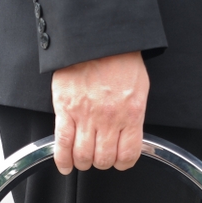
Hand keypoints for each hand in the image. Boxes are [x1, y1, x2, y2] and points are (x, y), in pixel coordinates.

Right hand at [51, 51, 148, 174]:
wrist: (97, 37)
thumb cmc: (120, 57)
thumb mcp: (139, 87)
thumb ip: (134, 114)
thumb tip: (129, 134)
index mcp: (131, 114)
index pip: (128, 155)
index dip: (123, 163)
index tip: (119, 160)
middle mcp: (109, 119)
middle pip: (103, 159)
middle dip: (101, 162)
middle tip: (99, 156)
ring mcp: (85, 116)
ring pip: (83, 156)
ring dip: (83, 162)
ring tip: (83, 158)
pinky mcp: (65, 109)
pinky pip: (62, 144)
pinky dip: (63, 159)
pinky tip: (65, 166)